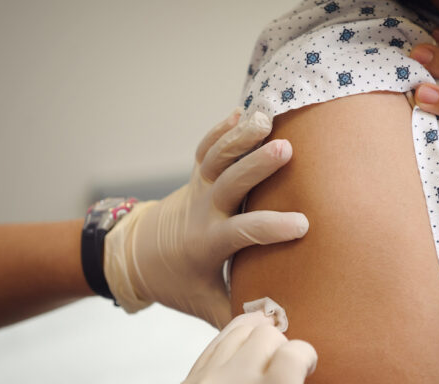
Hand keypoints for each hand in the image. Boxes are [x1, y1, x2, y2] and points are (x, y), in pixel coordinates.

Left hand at [104, 108, 308, 327]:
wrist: (135, 254)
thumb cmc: (174, 280)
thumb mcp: (202, 302)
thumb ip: (235, 313)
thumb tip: (273, 327)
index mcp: (206, 243)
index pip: (242, 232)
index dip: (270, 228)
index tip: (302, 224)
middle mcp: (202, 209)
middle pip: (228, 183)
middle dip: (256, 165)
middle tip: (286, 149)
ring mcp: (197, 188)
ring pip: (215, 156)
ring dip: (240, 136)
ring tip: (267, 116)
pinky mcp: (195, 175)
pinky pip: (205, 147)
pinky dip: (222, 129)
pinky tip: (242, 111)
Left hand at [184, 312, 316, 383]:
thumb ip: (288, 379)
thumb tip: (298, 366)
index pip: (293, 354)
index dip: (304, 354)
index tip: (306, 362)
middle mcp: (234, 381)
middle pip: (265, 334)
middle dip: (278, 342)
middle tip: (283, 358)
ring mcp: (207, 379)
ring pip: (237, 331)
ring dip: (254, 335)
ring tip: (263, 348)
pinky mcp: (188, 381)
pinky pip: (213, 345)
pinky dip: (231, 340)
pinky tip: (239, 347)